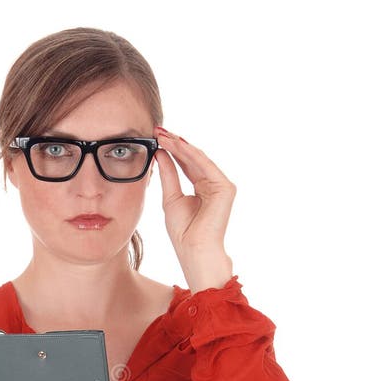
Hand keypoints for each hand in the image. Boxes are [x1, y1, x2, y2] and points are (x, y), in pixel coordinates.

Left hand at [152, 127, 235, 292]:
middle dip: (175, 143)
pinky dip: (189, 154)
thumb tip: (160, 152)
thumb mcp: (171, 197)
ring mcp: (221, 185)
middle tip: (157, 130)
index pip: (186, 164)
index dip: (172, 150)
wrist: (193, 250)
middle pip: (193, 158)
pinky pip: (204, 165)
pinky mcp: (225, 188)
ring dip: (180, 145)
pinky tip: (175, 144)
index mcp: (202, 188)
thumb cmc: (183, 232)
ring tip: (163, 135)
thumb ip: (168, 175)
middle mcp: (213, 184)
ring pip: (198, 159)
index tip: (155, 137)